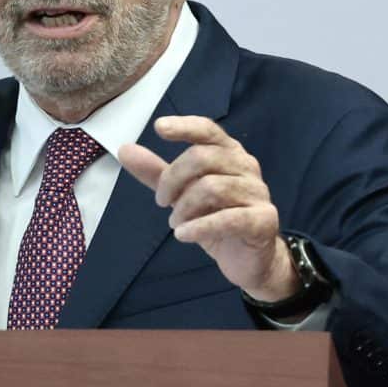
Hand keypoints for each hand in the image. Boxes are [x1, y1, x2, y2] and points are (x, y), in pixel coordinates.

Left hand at [118, 116, 299, 301]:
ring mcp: (257, 193)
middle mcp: (246, 167)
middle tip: (161, 201)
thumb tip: (125, 149)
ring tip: (175, 223)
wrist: (250, 259)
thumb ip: (157, 173)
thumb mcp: (182, 195)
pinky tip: (182, 235)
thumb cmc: (217, 219)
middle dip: (172, 179)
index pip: (208, 130)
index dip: (185, 127)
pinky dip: (199, 227)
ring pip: (213, 187)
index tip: (159, 128)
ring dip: (184, 207)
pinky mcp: (263, 220)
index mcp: (229, 153)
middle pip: (203, 157)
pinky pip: (229, 219)